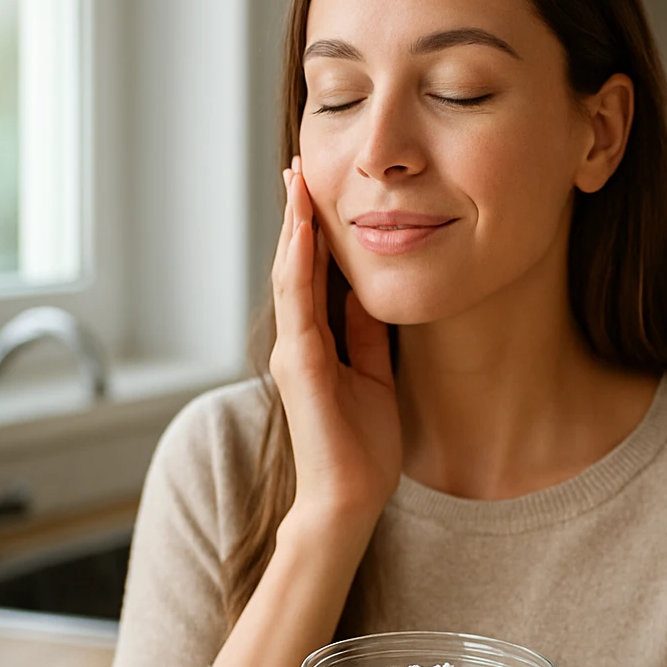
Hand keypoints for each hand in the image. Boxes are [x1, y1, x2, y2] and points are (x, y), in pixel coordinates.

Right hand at [270, 156, 400, 522]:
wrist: (349, 499)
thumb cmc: (362, 447)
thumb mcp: (375, 375)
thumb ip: (366, 334)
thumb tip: (369, 293)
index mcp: (318, 343)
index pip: (314, 275)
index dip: (316, 231)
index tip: (321, 189)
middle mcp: (299, 342)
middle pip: (295, 266)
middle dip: (298, 216)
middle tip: (299, 166)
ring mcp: (296, 352)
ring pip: (291, 275)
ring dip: (294, 227)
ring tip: (297, 182)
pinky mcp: (302, 367)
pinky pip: (299, 305)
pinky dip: (299, 266)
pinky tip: (303, 233)